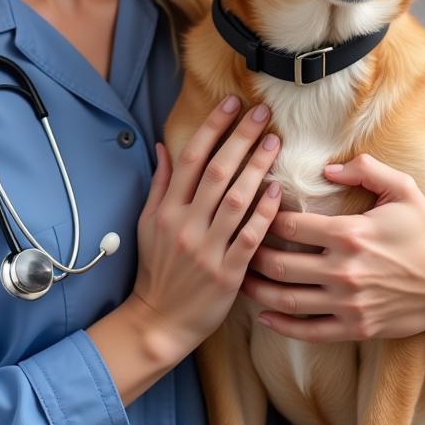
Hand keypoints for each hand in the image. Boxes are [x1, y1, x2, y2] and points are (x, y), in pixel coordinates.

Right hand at [131, 96, 282, 362]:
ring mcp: (207, 249)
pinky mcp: (227, 273)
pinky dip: (263, 213)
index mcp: (167, 209)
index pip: (191, 158)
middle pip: (217, 171)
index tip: (231, 103)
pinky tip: (276, 190)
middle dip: (241, 137)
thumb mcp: (148, 224)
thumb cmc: (156, 269)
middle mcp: (186, 224)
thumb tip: (164, 147)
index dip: (212, 127)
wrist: (159, 321)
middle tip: (262, 112)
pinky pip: (249, 236)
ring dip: (257, 167)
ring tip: (274, 142)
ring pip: (236, 199)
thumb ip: (159, 185)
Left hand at [240, 153, 424, 342]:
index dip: (263, 216)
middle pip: (278, 264)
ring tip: (237, 276)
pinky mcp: (355, 329)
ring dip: (256, 290)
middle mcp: (344, 271)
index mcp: (350, 233)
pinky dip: (280, 325)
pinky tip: (261, 316)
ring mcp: (348, 304)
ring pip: (286, 300)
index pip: (289, 226)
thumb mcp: (401, 188)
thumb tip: (326, 169)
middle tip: (232, 242)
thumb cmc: (424, 229)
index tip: (250, 208)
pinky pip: (308, 331)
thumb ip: (364, 169)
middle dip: (250, 253)